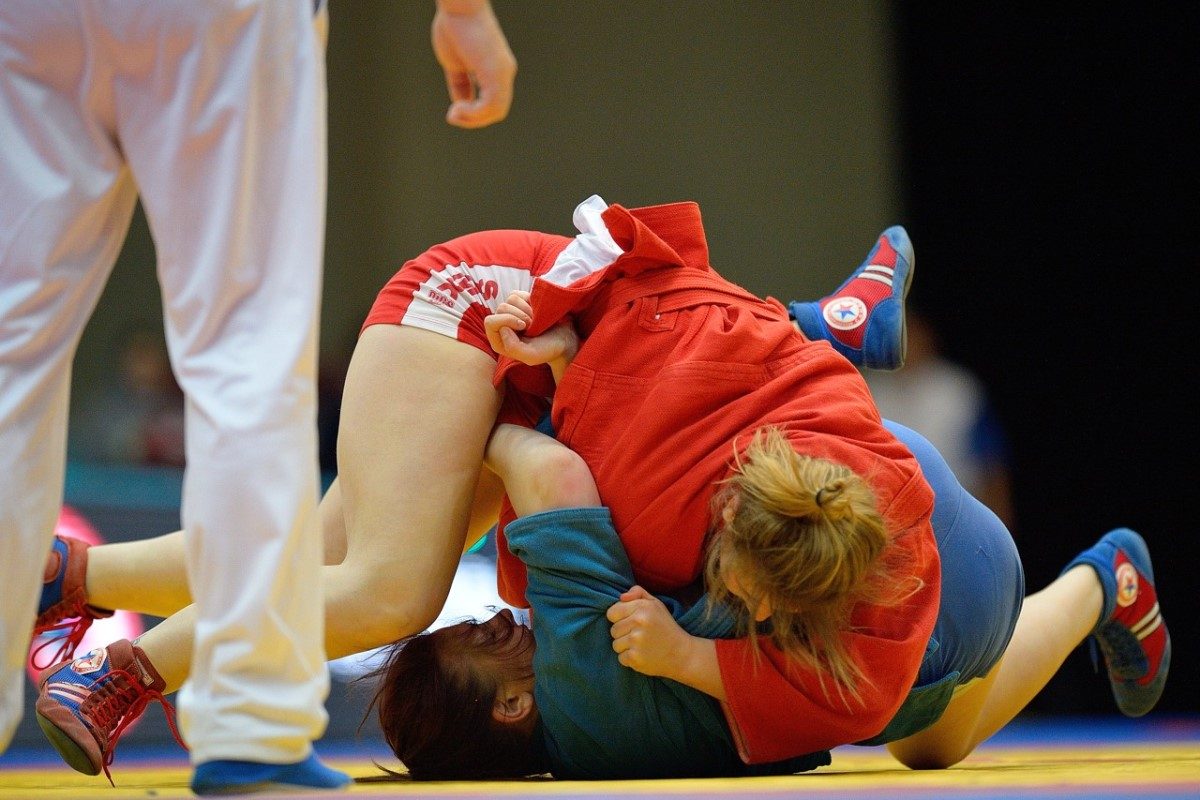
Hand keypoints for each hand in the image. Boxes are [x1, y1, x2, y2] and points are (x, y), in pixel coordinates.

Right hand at [431, 0, 516, 128]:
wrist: (458, 6)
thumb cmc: (454, 26)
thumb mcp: (455, 63)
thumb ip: (461, 84)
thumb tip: (461, 105)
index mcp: (496, 70)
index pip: (492, 102)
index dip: (474, 114)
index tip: (453, 111)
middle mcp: (504, 72)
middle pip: (496, 111)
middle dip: (473, 120)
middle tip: (452, 116)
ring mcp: (503, 72)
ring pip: (496, 111)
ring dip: (473, 119)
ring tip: (454, 114)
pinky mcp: (496, 72)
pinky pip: (491, 105)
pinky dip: (474, 113)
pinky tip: (458, 108)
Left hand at [485, 291, 578, 373]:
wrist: (565, 339)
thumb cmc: (547, 349)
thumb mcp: (531, 355)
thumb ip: (513, 347)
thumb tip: (502, 328)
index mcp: (499, 341)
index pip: (490, 322)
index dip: (507, 320)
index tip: (524, 326)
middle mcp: (502, 326)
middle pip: (501, 308)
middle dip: (519, 315)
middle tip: (532, 325)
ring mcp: (511, 313)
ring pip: (510, 299)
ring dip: (526, 309)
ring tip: (535, 320)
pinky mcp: (520, 303)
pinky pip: (517, 294)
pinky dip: (528, 300)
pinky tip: (536, 311)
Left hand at [606, 586, 691, 677]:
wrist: (682, 653)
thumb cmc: (665, 626)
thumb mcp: (656, 604)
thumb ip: (638, 593)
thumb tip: (621, 597)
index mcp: (642, 607)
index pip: (612, 613)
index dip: (619, 618)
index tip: (631, 622)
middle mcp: (638, 622)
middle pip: (613, 630)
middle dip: (623, 633)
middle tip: (640, 635)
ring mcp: (636, 641)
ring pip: (615, 645)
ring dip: (626, 647)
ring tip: (641, 645)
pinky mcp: (635, 658)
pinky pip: (621, 658)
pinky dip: (630, 659)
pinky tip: (643, 655)